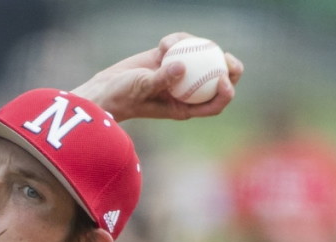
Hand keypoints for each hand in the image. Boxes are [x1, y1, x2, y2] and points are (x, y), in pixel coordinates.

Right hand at [71, 32, 242, 121]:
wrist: (105, 88)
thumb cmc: (123, 96)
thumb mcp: (141, 88)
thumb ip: (161, 79)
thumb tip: (182, 66)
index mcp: (185, 106)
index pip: (214, 103)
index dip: (226, 92)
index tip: (224, 78)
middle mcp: (186, 91)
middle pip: (216, 80)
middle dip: (229, 69)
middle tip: (227, 56)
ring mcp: (179, 74)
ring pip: (202, 59)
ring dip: (198, 48)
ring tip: (191, 41)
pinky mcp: (169, 58)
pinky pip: (182, 46)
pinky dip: (176, 41)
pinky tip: (164, 42)